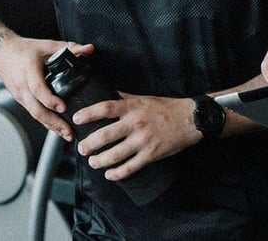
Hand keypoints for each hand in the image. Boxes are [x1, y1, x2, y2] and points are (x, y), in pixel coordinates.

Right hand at [0, 36, 93, 141]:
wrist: (2, 53)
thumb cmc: (24, 49)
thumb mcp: (47, 45)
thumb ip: (70, 47)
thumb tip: (89, 49)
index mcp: (29, 71)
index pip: (38, 89)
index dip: (50, 100)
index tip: (63, 107)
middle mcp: (23, 86)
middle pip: (36, 109)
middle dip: (53, 122)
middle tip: (69, 131)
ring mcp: (20, 95)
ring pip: (35, 115)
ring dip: (51, 126)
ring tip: (67, 134)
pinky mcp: (21, 100)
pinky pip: (33, 113)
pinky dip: (45, 122)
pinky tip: (57, 129)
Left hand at [73, 95, 198, 180]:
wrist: (191, 119)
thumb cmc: (167, 108)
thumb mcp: (145, 98)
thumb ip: (125, 98)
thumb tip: (109, 93)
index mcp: (133, 107)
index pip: (105, 108)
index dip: (88, 114)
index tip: (76, 119)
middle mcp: (136, 123)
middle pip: (105, 136)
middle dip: (89, 145)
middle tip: (82, 149)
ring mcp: (143, 140)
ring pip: (115, 155)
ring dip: (100, 161)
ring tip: (93, 162)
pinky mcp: (151, 154)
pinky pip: (130, 167)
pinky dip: (117, 173)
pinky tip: (110, 174)